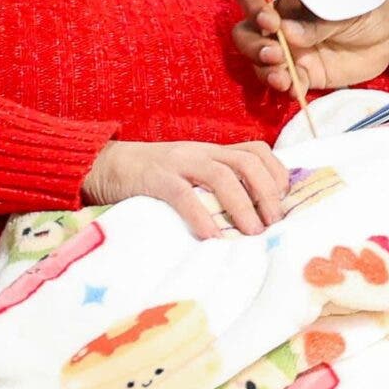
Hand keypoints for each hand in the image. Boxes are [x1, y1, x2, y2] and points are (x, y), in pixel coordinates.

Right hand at [83, 137, 291, 239]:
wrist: (104, 165)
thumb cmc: (151, 179)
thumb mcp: (189, 175)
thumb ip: (214, 188)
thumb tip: (251, 219)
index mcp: (212, 151)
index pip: (256, 150)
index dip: (277, 173)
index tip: (283, 203)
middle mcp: (200, 152)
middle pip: (247, 161)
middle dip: (267, 193)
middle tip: (273, 225)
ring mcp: (178, 162)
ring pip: (222, 175)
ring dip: (243, 206)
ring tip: (252, 234)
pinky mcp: (155, 178)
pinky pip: (183, 194)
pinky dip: (201, 216)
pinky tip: (211, 238)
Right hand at [234, 0, 388, 95]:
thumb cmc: (367, 7)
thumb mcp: (346, 6)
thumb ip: (318, 20)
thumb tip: (287, 31)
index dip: (253, 6)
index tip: (270, 20)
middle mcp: (282, 23)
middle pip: (247, 33)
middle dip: (253, 45)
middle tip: (275, 54)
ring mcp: (291, 50)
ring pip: (260, 61)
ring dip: (265, 70)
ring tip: (283, 78)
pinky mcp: (304, 73)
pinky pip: (286, 82)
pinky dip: (287, 87)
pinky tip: (296, 90)